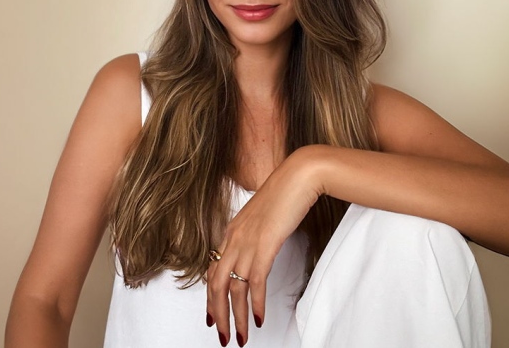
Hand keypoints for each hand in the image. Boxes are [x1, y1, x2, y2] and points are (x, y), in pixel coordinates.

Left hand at [206, 146, 322, 346]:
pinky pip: (256, 282)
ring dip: (237, 317)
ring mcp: (248, 241)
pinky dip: (256, 303)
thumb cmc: (284, 192)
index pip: (213, 269)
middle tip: (223, 336)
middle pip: (216, 284)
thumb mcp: (262, 215)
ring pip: (234, 288)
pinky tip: (260, 318)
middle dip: (218, 314)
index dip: (210, 296)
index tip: (211, 315)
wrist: (298, 176)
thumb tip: (257, 250)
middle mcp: (235, 238)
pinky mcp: (265, 244)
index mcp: (232, 231)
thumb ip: (254, 233)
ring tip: (241, 336)